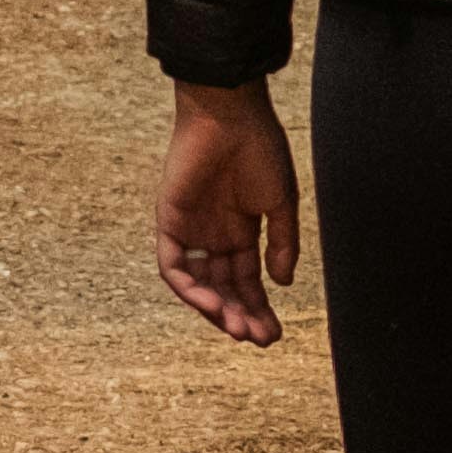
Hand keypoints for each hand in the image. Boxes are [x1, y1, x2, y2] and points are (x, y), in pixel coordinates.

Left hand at [156, 78, 305, 346]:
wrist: (231, 113)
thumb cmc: (260, 148)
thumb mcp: (280, 203)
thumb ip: (281, 244)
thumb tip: (282, 283)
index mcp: (242, 230)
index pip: (247, 281)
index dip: (259, 308)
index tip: (275, 333)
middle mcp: (214, 235)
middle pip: (224, 288)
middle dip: (240, 316)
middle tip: (258, 339)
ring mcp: (190, 230)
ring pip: (198, 284)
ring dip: (217, 310)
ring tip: (238, 329)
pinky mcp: (169, 222)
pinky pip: (173, 266)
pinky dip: (190, 289)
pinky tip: (213, 304)